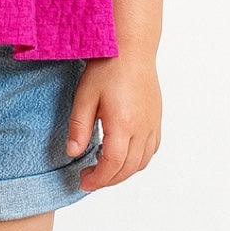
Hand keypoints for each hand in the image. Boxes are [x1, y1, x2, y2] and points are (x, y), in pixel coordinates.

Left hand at [66, 55, 161, 190]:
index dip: (98, 179)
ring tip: (104, 168)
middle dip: (108, 179)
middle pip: (128, 168)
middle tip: (89, 178)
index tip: (84, 182)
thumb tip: (73, 153)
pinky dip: (138, 160)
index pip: (112, 165)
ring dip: (124, 172)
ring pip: (142, 161)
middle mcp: (142, 127)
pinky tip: (123, 155)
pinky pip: (152, 149)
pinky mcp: (156, 118)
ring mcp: (152, 123)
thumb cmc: (107, 67)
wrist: (131, 48)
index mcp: (123, 124)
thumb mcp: (84, 96)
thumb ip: (79, 127)